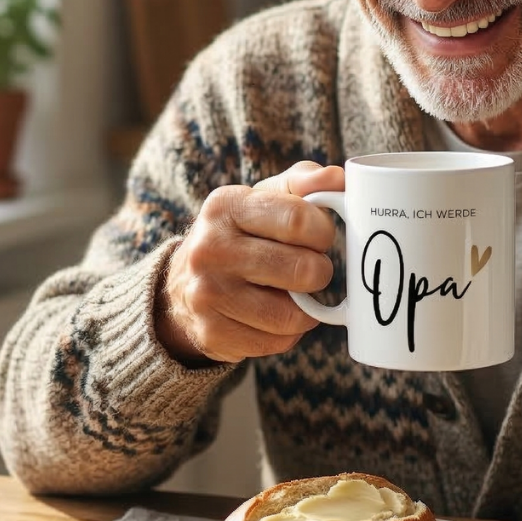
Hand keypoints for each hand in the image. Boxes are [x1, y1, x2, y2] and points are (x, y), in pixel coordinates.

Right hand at [155, 160, 344, 364]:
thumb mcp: (264, 198)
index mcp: (225, 206)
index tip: (319, 236)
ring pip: (294, 313)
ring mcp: (207, 294)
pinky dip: (288, 332)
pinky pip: (279, 341)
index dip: (324, 232)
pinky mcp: (212, 333)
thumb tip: (338, 179)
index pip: (299, 220)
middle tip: (309, 267)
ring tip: (291, 292)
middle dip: (319, 271)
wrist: (183, 284)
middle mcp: (209, 248)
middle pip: (303, 269)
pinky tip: (273, 315)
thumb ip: (303, 183)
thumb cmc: (240, 234)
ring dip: (306, 307)